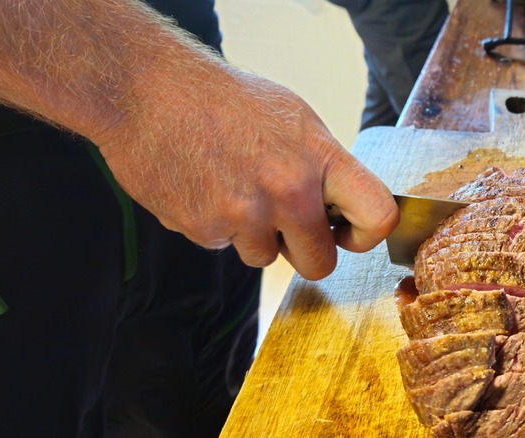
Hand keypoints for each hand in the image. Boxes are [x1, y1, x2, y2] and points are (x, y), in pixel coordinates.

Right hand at [0, 0, 398, 280]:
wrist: (148, 90)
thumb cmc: (223, 99)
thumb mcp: (292, 118)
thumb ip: (322, 165)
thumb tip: (342, 207)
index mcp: (318, 157)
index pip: (377, 216)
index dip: (365, 236)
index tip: (346, 234)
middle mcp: (288, 190)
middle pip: (320, 264)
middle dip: (305, 251)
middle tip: (286, 224)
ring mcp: (244, 214)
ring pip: (266, 258)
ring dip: (254, 235)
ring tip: (232, 188)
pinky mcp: (204, 230)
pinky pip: (224, 246)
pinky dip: (216, 226)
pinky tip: (203, 188)